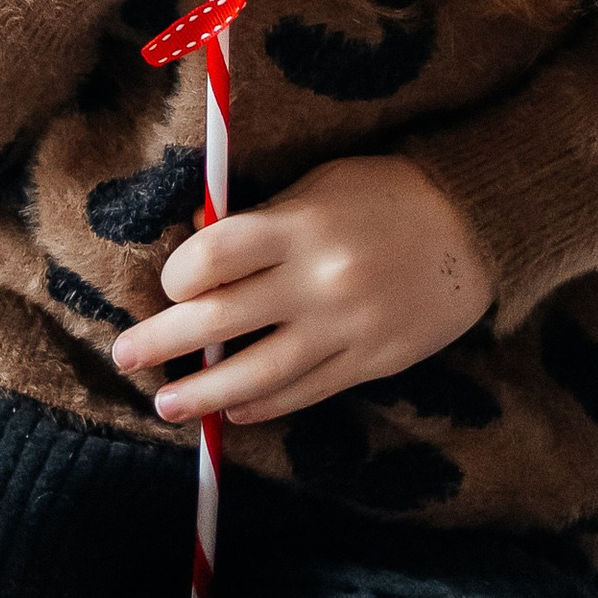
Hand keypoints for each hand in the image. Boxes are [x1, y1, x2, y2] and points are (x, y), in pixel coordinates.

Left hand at [111, 154, 493, 428]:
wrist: (473, 228)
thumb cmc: (383, 194)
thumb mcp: (318, 186)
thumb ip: (262, 224)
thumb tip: (197, 254)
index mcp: (299, 227)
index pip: (214, 257)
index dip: (178, 275)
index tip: (168, 284)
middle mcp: (316, 282)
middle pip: (222, 320)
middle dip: (164, 341)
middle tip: (124, 356)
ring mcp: (343, 330)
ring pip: (258, 374)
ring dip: (203, 393)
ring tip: (165, 404)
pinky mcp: (369, 364)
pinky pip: (304, 392)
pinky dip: (263, 405)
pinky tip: (232, 411)